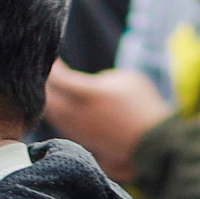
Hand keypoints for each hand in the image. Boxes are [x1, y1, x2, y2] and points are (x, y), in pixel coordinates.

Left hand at [41, 63, 173, 170]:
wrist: (153, 141)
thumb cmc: (144, 105)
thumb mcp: (126, 80)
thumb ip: (100, 78)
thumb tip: (86, 84)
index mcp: (87, 94)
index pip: (56, 77)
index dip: (52, 65)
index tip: (52, 57)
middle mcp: (75, 113)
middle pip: (45, 94)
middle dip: (45, 82)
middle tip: (49, 72)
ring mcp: (74, 128)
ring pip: (49, 110)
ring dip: (48, 97)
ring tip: (52, 86)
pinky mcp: (78, 139)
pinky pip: (59, 122)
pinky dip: (56, 111)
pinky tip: (61, 104)